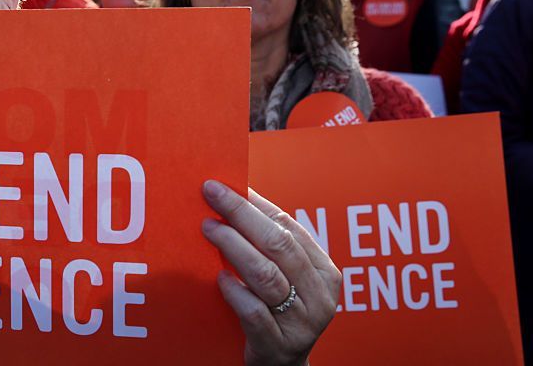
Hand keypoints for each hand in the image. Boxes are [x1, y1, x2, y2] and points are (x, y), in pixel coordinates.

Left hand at [201, 181, 340, 365]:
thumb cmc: (277, 312)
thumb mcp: (283, 278)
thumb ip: (267, 246)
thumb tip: (233, 197)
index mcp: (324, 272)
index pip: (288, 227)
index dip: (255, 204)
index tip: (224, 185)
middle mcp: (319, 296)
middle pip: (278, 245)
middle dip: (241, 215)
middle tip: (211, 196)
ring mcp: (302, 323)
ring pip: (266, 276)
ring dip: (233, 247)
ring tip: (208, 229)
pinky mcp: (279, 346)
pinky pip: (254, 312)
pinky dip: (234, 292)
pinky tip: (218, 279)